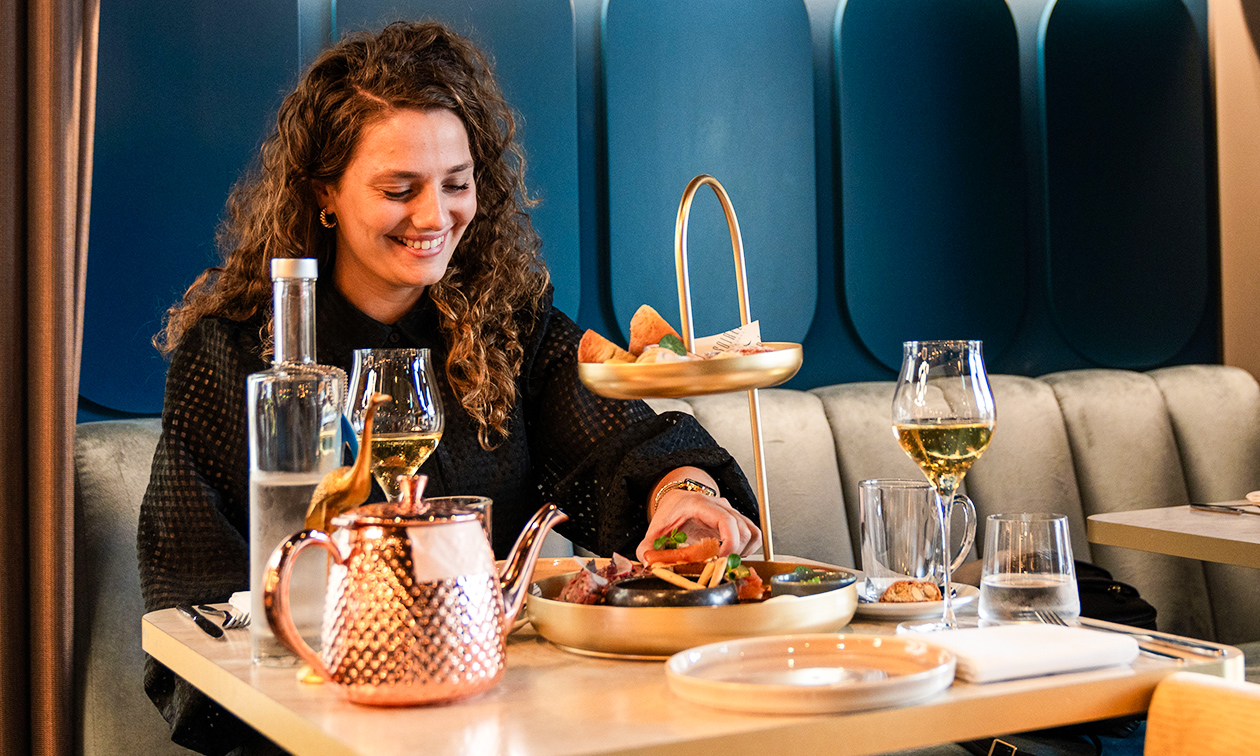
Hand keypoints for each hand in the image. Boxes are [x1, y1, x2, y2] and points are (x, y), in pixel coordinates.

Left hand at [636, 489, 761, 561]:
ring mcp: (731, 512)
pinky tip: (732, 554)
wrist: (677, 500)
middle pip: (743, 529)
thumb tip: (647, 563)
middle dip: (735, 552)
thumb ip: (647, 548)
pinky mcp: (737, 520)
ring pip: (753, 532)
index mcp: (701, 505)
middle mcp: (720, 505)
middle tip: (719, 565)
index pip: (727, 520)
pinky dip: (749, 547)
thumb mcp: (655, 531)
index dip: (730, 542)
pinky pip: (754, 533)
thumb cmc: (670, 514)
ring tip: (725, 559)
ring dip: (743, 550)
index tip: (720, 560)